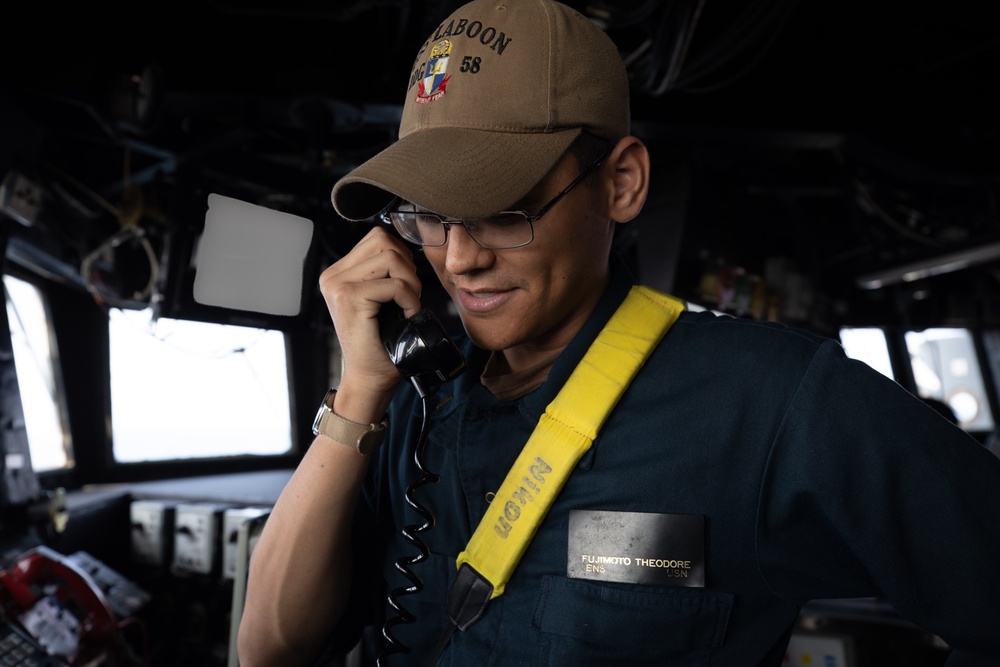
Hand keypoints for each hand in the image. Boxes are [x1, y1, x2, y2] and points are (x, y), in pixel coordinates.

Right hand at [319, 227, 422, 399]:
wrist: (369, 378)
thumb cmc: (381, 344)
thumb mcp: (382, 299)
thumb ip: (386, 271)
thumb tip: (407, 248)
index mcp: (339, 273)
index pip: (378, 238)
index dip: (402, 258)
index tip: (404, 287)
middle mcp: (333, 276)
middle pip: (384, 241)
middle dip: (407, 267)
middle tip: (408, 296)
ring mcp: (338, 286)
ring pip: (391, 257)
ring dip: (410, 282)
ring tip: (406, 305)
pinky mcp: (349, 298)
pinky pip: (395, 284)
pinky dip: (410, 299)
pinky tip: (406, 315)